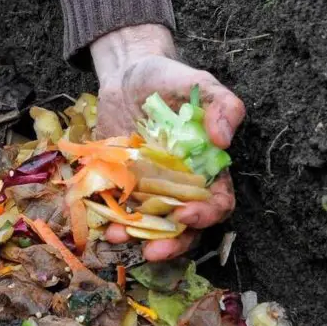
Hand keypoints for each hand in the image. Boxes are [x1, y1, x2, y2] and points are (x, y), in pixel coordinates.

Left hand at [91, 24, 244, 260]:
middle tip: (153, 251)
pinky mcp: (120, 187)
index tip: (187, 214)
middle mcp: (180, 187)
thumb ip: (222, 104)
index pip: (217, 203)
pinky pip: (119, 212)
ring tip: (118, 236)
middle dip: (172, 244)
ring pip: (151, 226)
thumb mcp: (198, 83)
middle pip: (185, 228)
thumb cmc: (168, 79)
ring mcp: (149, 190)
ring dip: (137, 237)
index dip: (206, 215)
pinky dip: (111, 221)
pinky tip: (102, 222)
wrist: (126, 74)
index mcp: (207, 169)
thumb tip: (223, 138)